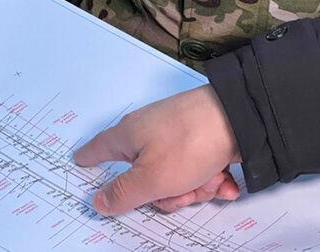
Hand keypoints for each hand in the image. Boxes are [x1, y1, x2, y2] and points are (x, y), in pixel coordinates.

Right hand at [73, 85, 241, 215]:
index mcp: (129, 136)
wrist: (241, 117)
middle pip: (145, 177)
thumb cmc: (190, 142)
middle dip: (168, 193)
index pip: (99, 148)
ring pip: (175, 177)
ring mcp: (176, 134)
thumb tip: (98, 201)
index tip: (79, 158)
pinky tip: (224, 179)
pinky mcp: (201, 138)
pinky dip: (211, 178)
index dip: (89, 157)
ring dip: (195, 187)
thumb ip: (123, 194)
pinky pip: (198, 169)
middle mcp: (150, 132)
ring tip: (210, 179)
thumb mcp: (151, 179)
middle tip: (182, 191)